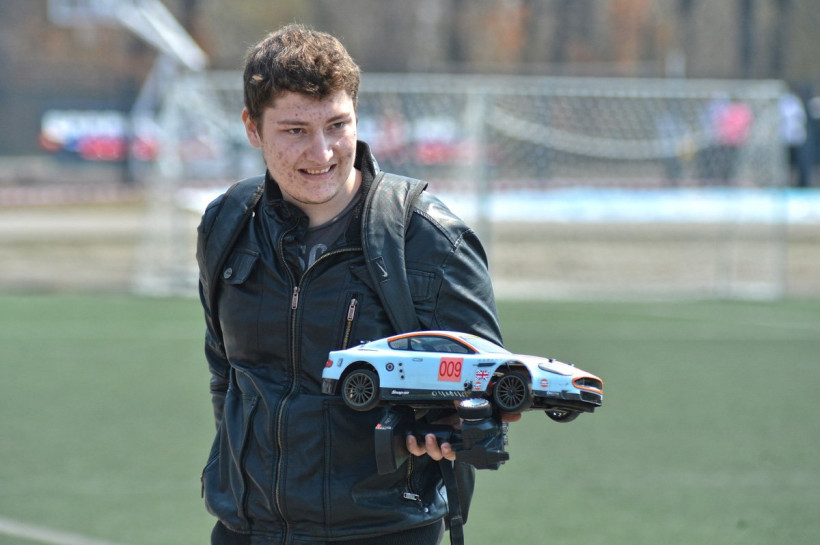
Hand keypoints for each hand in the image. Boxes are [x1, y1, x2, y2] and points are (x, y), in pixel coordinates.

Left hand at [405, 404, 521, 461]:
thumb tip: (517, 416)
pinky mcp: (422, 437)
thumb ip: (498, 415)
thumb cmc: (461, 410)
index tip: (450, 447)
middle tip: (440, 441)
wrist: (444, 405)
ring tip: (428, 436)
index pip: (457, 453)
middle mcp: (447, 442)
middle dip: (440, 450)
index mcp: (459, 439)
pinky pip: (416, 448)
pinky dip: (413, 444)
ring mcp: (435, 441)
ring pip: (430, 452)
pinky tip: (411, 437)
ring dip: (428, 447)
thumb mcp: (478, 411)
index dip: (453, 453)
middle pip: (442, 455)